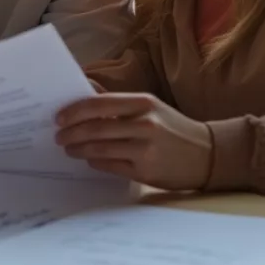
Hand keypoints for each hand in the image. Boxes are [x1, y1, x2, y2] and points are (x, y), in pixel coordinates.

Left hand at [54, 93, 213, 190]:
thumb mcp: (151, 107)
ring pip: (99, 148)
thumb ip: (119, 103)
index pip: (99, 104)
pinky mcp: (145, 171)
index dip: (74, 111)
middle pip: (95, 128)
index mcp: (143, 103)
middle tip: (58, 136)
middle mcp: (144, 124)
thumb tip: (86, 92)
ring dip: (79, 149)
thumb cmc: (173, 128)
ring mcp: (145, 149)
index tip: (59, 117)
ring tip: (69, 148)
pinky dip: (95, 162)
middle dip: (71, 133)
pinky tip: (89, 159)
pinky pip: (110, 166)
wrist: (206, 154)